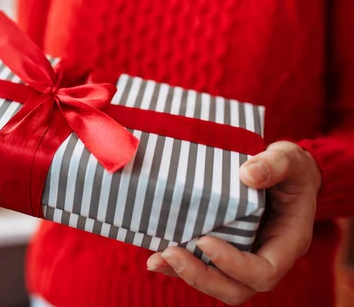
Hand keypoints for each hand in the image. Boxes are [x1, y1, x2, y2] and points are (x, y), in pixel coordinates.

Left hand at [147, 141, 320, 304]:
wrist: (286, 174)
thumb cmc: (291, 169)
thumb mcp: (289, 159)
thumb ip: (274, 164)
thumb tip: (248, 175)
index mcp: (288, 242)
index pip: (264, 271)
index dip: (234, 265)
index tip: (205, 240)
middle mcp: (266, 257)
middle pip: (237, 289)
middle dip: (202, 277)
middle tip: (171, 253)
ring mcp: (245, 257)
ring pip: (217, 283)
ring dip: (185, 274)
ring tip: (157, 259)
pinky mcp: (225, 250)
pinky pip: (204, 267)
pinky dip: (180, 266)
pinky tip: (157, 256)